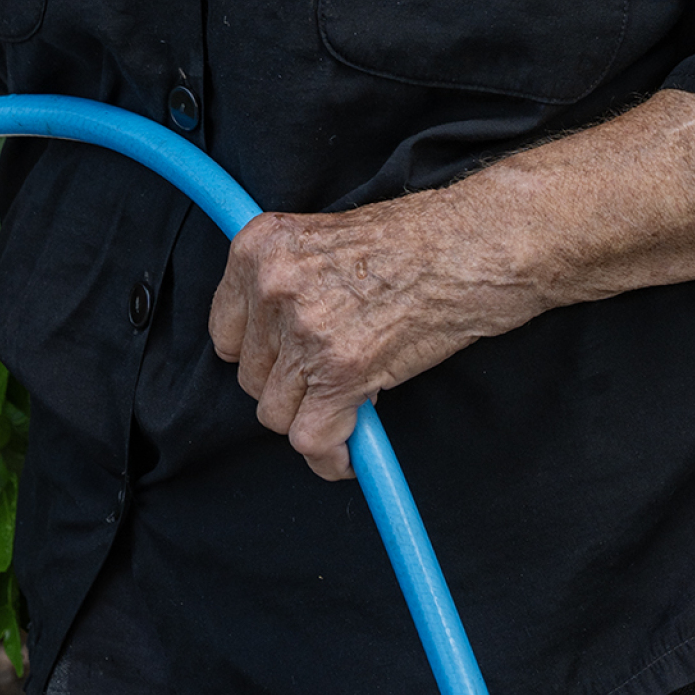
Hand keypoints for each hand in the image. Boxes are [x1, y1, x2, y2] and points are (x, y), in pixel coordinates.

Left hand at [207, 90, 694, 479]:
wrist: (601, 214)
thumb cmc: (532, 211)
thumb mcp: (452, 204)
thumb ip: (393, 231)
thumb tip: (362, 254)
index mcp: (332, 213)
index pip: (231, 276)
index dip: (248, 319)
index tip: (281, 343)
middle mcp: (320, 246)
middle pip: (234, 340)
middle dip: (278, 370)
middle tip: (355, 367)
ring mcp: (341, 291)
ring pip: (271, 388)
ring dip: (314, 408)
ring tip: (388, 385)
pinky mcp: (378, 332)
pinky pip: (318, 425)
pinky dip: (339, 446)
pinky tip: (378, 438)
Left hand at [208, 195, 528, 480]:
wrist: (470, 246)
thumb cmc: (412, 240)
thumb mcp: (325, 239)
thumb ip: (287, 282)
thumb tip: (271, 342)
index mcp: (260, 249)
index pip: (224, 331)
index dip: (259, 353)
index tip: (283, 361)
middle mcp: (272, 288)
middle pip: (250, 376)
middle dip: (290, 387)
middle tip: (330, 378)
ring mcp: (305, 332)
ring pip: (276, 413)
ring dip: (311, 419)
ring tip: (347, 406)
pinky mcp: (340, 373)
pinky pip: (312, 440)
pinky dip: (332, 456)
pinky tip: (350, 450)